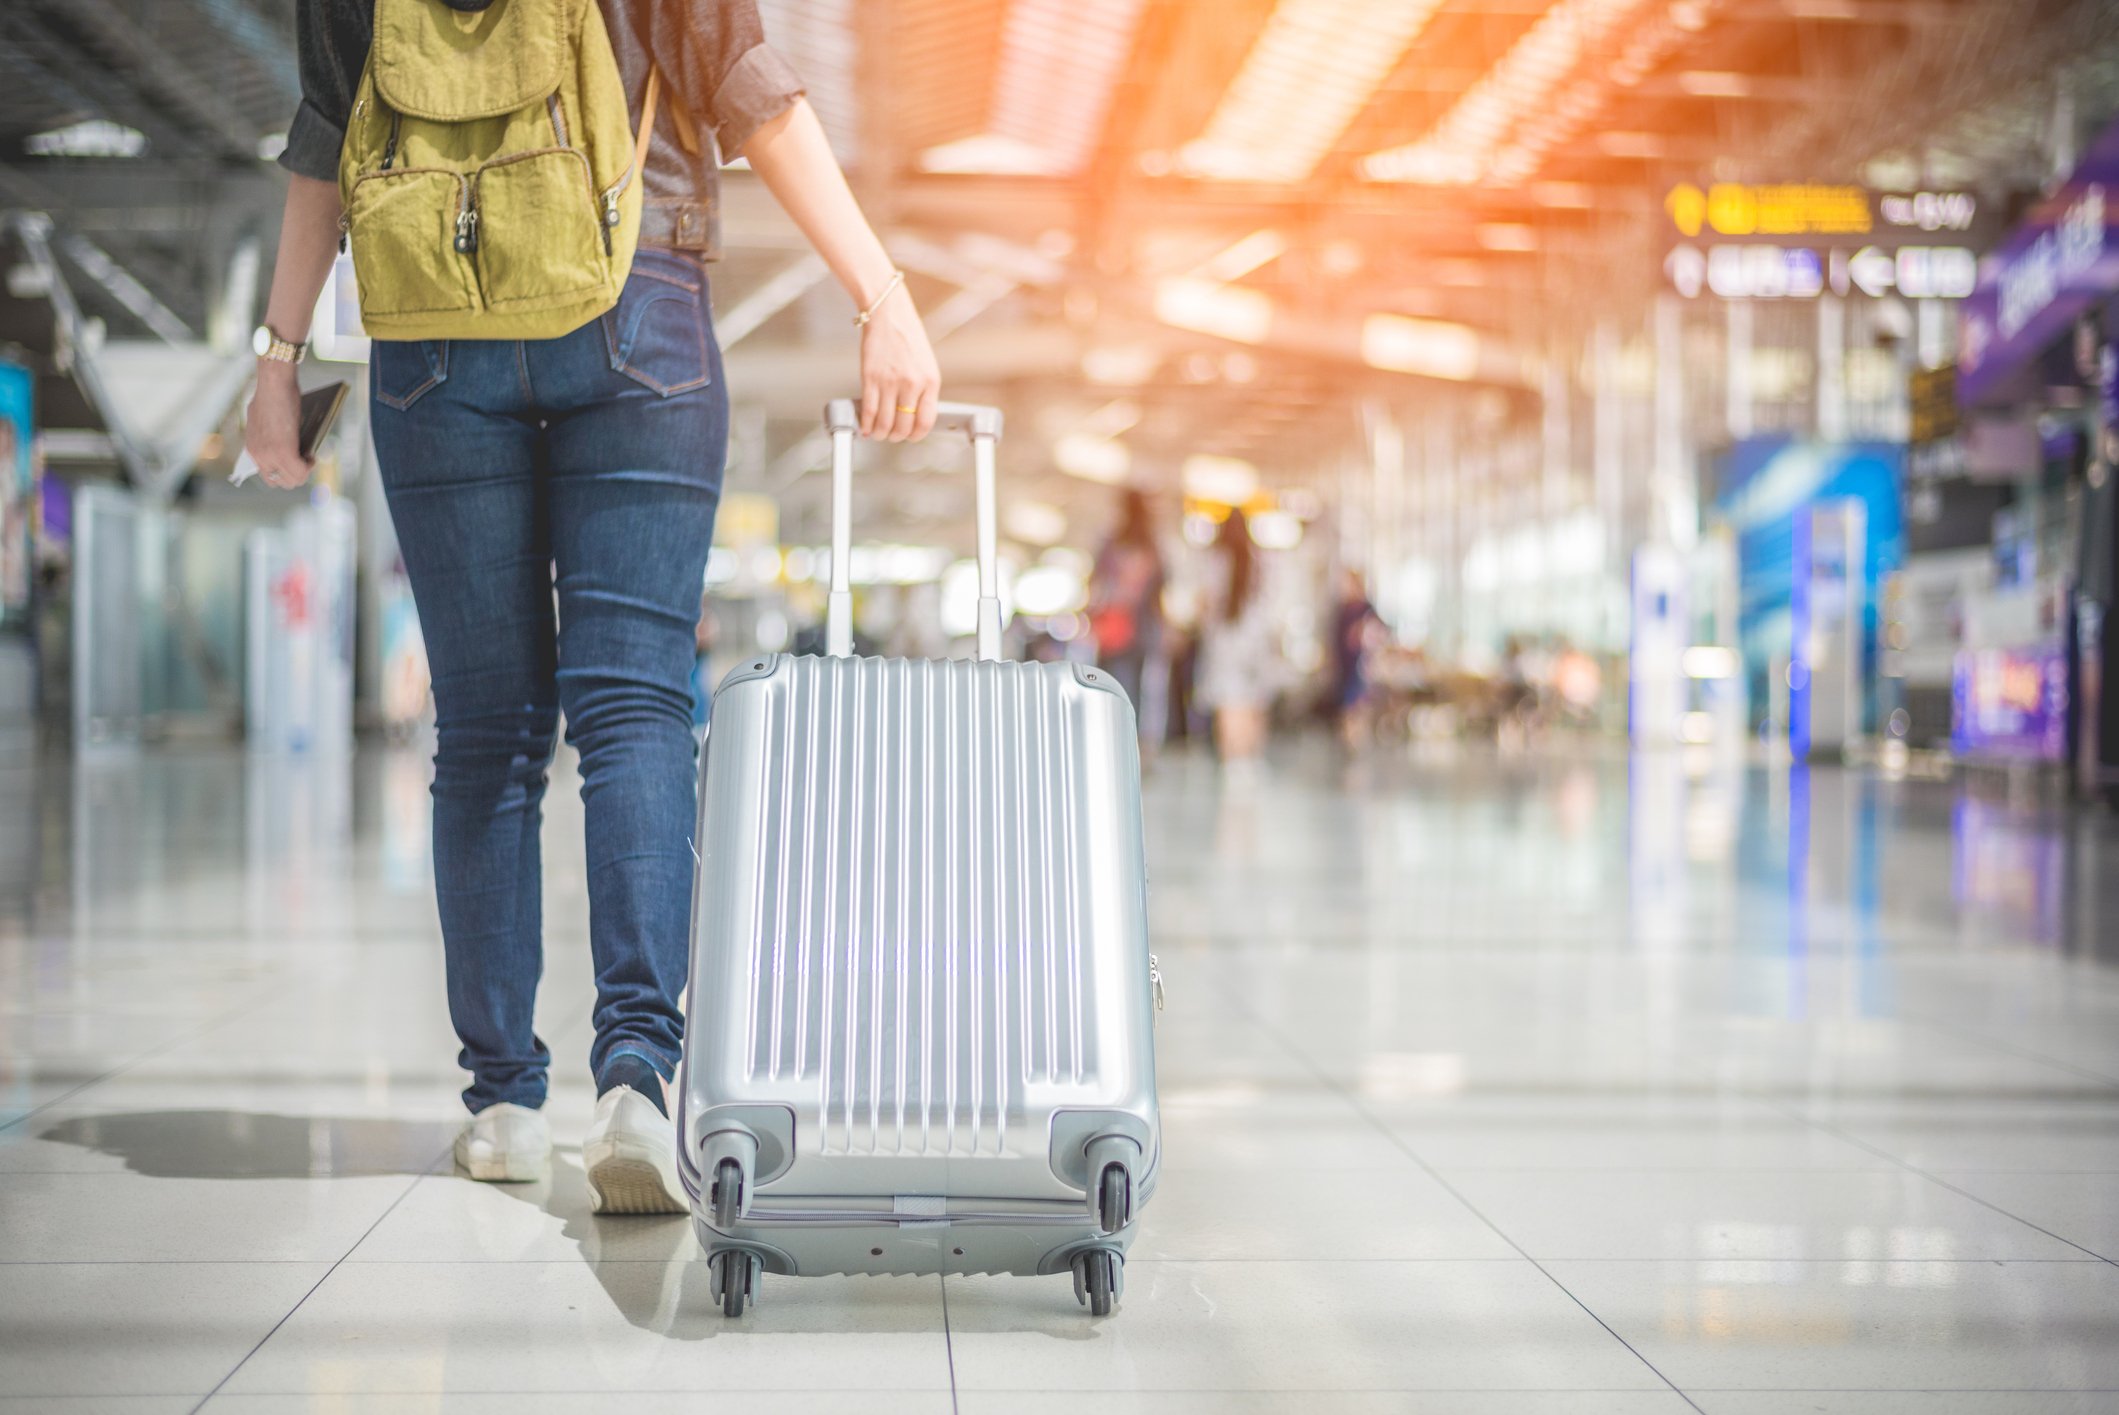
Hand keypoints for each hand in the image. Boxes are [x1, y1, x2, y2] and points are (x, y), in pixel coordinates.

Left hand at [242, 362, 312, 488]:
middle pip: (280, 482)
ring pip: (292, 480)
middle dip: (296, 475)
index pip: (268, 476)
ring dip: (303, 472)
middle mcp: (259, 456)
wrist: (274, 386)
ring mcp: (271, 456)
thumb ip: (267, 436)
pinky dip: (309, 466)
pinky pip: (301, 471)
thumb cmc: (270, 396)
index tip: (294, 463)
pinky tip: (312, 455)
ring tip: (309, 458)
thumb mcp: (263, 421)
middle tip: (305, 461)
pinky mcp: (285, 452)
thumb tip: (281, 443)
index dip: (284, 472)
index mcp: (252, 449)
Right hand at [857, 285, 939, 441]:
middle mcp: (912, 384)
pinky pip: (868, 411)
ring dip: (880, 434)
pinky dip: (866, 424)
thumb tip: (913, 415)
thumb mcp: (925, 364)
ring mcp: (890, 382)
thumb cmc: (907, 336)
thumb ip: (923, 389)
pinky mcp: (870, 377)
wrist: (888, 313)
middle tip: (891, 436)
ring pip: (885, 423)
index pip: (925, 422)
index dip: (916, 435)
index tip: (910, 437)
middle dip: (896, 437)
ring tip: (877, 433)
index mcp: (931, 381)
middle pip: (904, 426)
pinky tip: (865, 428)